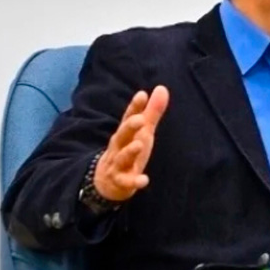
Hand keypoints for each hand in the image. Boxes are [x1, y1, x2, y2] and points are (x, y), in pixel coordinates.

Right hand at [94, 86, 168, 201]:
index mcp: (125, 134)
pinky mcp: (121, 181)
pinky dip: (134, 181)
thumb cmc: (128, 150)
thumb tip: (161, 88)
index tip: (142, 94)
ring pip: (122, 158)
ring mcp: (118, 164)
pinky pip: (127, 182)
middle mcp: (119, 147)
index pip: (128, 118)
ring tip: (139, 145)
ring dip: (130, 151)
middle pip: (122, 135)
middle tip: (140, 119)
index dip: (134, 107)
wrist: (107, 181)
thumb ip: (152, 112)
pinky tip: (143, 180)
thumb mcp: (142, 132)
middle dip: (129, 127)